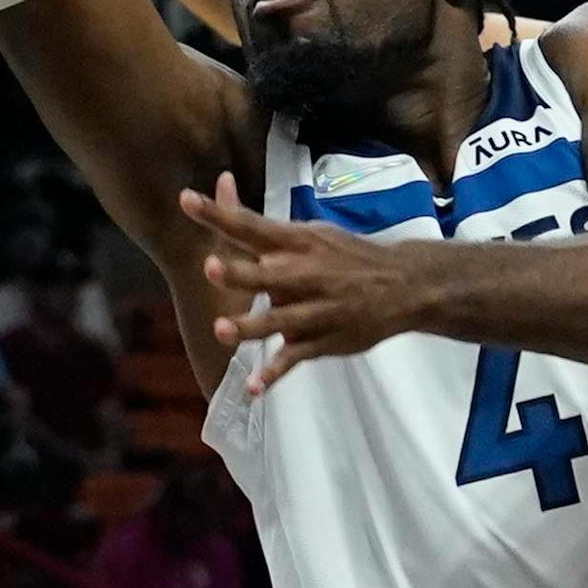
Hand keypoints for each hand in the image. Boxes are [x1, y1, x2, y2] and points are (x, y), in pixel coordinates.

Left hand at [182, 172, 427, 394]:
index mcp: (298, 243)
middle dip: (240, 273)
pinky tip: (252, 388)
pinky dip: (273, 374)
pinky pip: (293, 359)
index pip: (251, 226)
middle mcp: (304, 274)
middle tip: (211, 267)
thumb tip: (225, 199)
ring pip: (278, 320)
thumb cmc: (347, 256)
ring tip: (221, 330)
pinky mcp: (322, 341)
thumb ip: (267, 229)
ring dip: (250, 325)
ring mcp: (314, 311)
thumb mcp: (313, 235)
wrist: (402, 284)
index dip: (218, 214)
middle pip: (266, 274)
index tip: (185, 200)